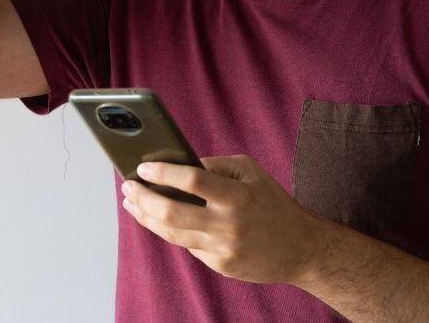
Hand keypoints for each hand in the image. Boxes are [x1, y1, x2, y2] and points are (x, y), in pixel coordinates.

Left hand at [121, 154, 324, 284]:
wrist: (300, 248)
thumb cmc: (272, 202)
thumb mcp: (250, 172)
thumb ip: (214, 166)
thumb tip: (177, 165)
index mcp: (237, 196)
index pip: (191, 181)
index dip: (162, 172)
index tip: (142, 167)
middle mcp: (228, 225)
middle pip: (171, 214)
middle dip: (143, 198)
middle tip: (128, 186)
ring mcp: (222, 249)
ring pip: (172, 234)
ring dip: (146, 217)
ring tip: (132, 203)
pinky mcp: (220, 265)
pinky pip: (188, 245)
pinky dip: (172, 231)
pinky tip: (160, 219)